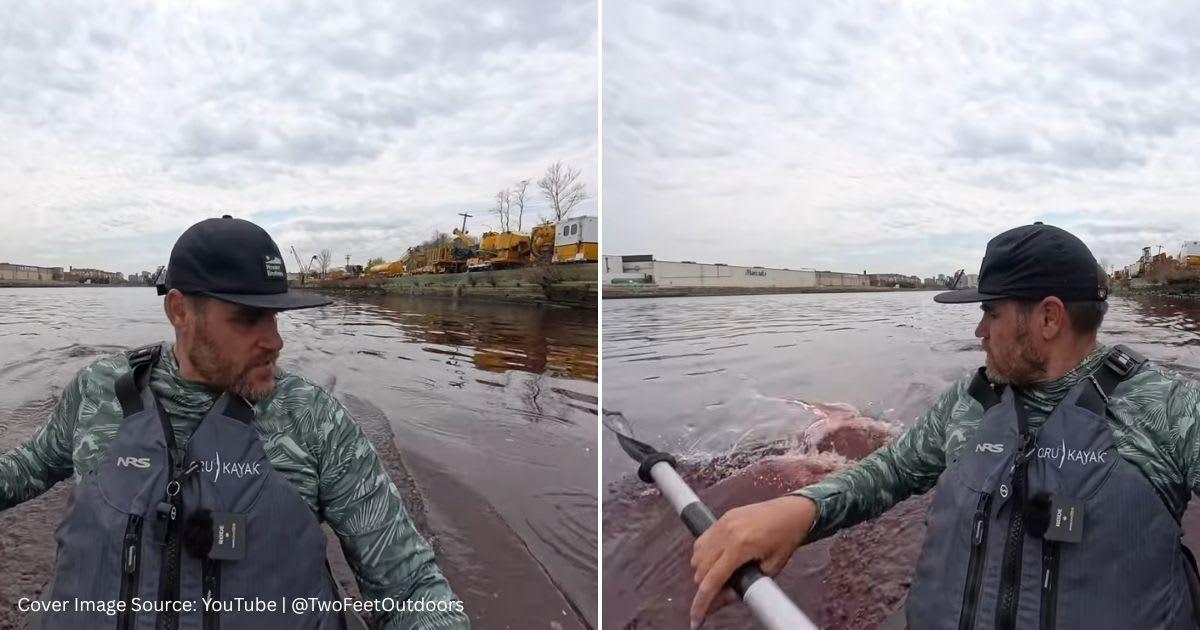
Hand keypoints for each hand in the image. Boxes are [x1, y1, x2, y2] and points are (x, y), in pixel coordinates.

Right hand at [689, 495, 816, 628]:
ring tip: (719, 577)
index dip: (701, 604)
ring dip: (702, 571)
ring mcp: (722, 523)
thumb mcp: (770, 569)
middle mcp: (726, 533)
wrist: (792, 511)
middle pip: (700, 569)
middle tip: (720, 595)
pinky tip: (716, 560)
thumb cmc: (786, 539)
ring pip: (697, 555)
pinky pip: (702, 540)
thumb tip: (722, 599)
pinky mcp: (722, 518)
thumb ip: (745, 585)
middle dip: (705, 587)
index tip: (696, 620)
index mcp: (740, 546)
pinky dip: (703, 554)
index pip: (712, 581)